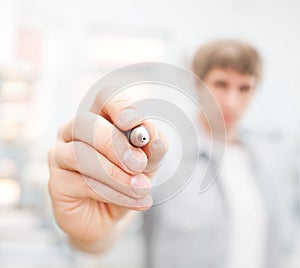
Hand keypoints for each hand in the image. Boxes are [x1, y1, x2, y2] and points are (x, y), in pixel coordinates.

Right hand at [48, 92, 166, 246]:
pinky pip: (82, 183)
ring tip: (142, 188)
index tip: (134, 122)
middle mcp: (74, 132)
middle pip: (85, 122)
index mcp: (99, 119)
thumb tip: (154, 137)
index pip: (104, 97)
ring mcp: (60, 155)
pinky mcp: (56, 182)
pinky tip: (136, 201)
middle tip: (139, 164)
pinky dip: (114, 193)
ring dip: (116, 174)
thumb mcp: (148, 164)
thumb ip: (152, 148)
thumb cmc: (127, 181)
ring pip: (80, 154)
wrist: (110, 216)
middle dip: (115, 144)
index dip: (119, 105)